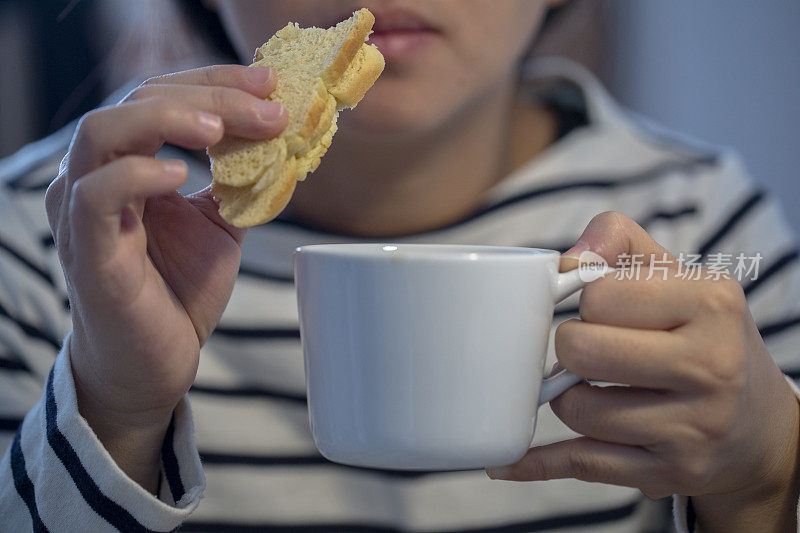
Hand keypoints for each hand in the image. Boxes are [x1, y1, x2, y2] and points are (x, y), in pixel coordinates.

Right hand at [44, 65, 286, 490]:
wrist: (156, 360)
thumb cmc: (179, 290)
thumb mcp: (221, 224)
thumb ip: (239, 181)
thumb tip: (280, 138)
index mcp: (130, 162)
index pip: (163, 95)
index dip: (217, 83)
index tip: (270, 85)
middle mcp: (98, 175)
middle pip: (138, 100)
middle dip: (210, 97)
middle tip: (268, 108)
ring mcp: (84, 211)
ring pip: (104, 132)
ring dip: (170, 119)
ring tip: (222, 130)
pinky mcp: (88, 251)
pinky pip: (96, 196)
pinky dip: (137, 175)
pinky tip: (181, 175)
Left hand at [486, 212, 799, 531]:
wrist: (760, 423)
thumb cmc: (702, 337)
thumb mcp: (678, 276)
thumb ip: (619, 242)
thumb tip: (566, 258)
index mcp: (711, 302)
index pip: (599, 294)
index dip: (587, 301)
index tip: (604, 311)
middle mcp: (711, 367)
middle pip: (580, 351)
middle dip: (568, 349)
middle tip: (587, 350)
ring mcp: (693, 429)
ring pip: (576, 409)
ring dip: (567, 397)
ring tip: (592, 388)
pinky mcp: (671, 474)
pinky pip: (581, 465)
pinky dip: (536, 462)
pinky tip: (506, 460)